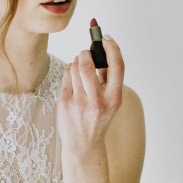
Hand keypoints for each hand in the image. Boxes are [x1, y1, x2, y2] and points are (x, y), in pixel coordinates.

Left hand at [58, 36, 124, 156]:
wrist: (83, 144)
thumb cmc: (98, 118)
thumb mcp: (111, 102)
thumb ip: (109, 79)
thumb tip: (102, 50)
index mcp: (114, 99)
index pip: (117, 66)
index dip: (112, 48)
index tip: (106, 38)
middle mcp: (97, 101)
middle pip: (88, 64)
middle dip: (86, 53)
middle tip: (86, 53)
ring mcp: (79, 103)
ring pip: (75, 68)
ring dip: (77, 61)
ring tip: (80, 65)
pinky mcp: (65, 103)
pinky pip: (66, 75)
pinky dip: (70, 69)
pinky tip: (73, 74)